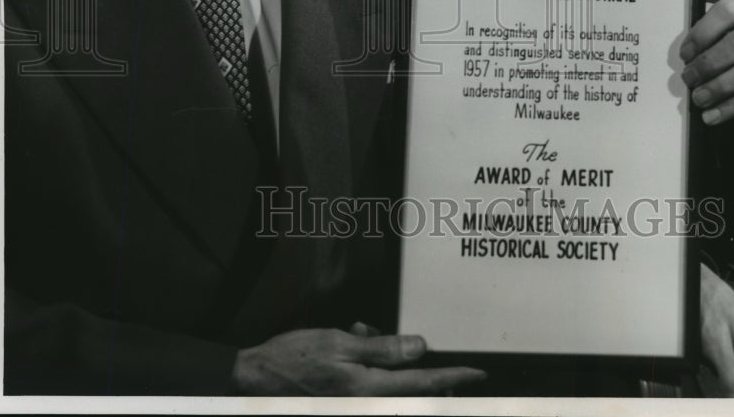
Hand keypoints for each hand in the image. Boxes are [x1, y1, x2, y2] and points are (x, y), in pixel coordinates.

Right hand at [231, 326, 485, 394]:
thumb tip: (419, 348)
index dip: (453, 377)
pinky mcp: (345, 399)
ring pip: (389, 378)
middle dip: (408, 358)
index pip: (423, 384)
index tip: (477, 373)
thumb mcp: (339, 345)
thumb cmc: (293, 359)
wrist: (255, 377)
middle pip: (409, 383)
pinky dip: (367, 360)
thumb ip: (382, 349)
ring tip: (357, 331)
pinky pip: (371, 380)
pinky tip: (352, 339)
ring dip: (382, 353)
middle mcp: (367, 401)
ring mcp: (356, 402)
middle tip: (387, 335)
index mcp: (369, 390)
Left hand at [679, 0, 733, 124]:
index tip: (685, 54)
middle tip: (689, 78)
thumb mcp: (731, 28)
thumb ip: (711, 35)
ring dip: (720, 86)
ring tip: (699, 98)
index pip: (728, 11)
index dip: (703, 33)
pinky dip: (732, 106)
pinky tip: (713, 114)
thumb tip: (687, 58)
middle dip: (710, 62)